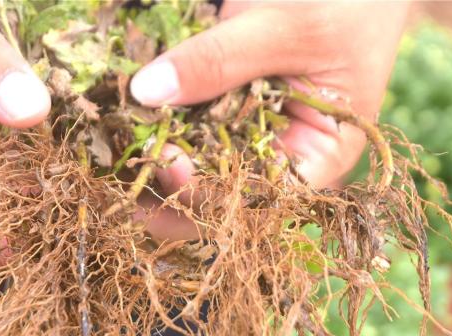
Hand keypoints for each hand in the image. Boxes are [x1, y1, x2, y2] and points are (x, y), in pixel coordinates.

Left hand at [131, 1, 408, 238]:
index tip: (166, 162)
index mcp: (316, 158)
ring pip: (190, 169)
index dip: (209, 194)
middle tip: (112, 176)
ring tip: (104, 157)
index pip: (257, 200)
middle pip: (214, 198)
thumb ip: (221, 60)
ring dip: (146, 166)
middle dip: (163, 192)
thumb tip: (147, 93)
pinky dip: (149, 127)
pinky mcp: (220, 110)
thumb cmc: (347, 2)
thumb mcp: (290, 27)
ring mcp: (245, 136)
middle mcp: (277, 159)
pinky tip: (115, 124)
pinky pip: (181, 128)